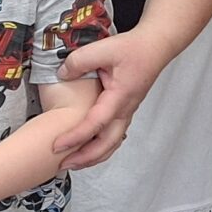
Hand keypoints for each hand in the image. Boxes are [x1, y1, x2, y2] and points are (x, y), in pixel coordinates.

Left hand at [53, 26, 177, 169]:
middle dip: (84, 158)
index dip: (75, 137)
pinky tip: (87, 149)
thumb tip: (61, 74)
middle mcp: (125, 110)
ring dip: (93, 156)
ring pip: (112, 143)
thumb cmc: (133, 48)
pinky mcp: (125, 110)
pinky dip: (100, 147)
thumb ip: (79, 62)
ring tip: (72, 163)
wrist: (155, 47)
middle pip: (107, 144)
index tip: (57, 146)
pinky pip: (113, 135)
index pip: (95, 124)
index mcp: (119, 97)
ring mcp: (127, 112)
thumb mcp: (103, 49)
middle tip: (62, 164)